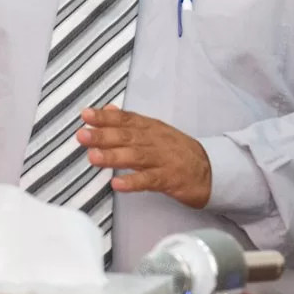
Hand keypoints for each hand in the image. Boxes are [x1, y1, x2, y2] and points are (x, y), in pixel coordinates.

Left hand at [78, 104, 211, 208]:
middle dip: (103, 135)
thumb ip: (130, 122)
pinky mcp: (170, 179)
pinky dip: (133, 182)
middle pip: (127, 136)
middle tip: (82, 135)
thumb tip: (108, 109)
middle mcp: (155, 140)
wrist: (211, 170)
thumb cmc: (178, 150)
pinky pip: (150, 180)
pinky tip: (118, 184)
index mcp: (151, 128)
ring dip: (113, 156)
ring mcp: (163, 160)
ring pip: (136, 157)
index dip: (106, 117)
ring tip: (93, 157)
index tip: (86, 115)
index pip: (126, 119)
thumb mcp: (156, 131)